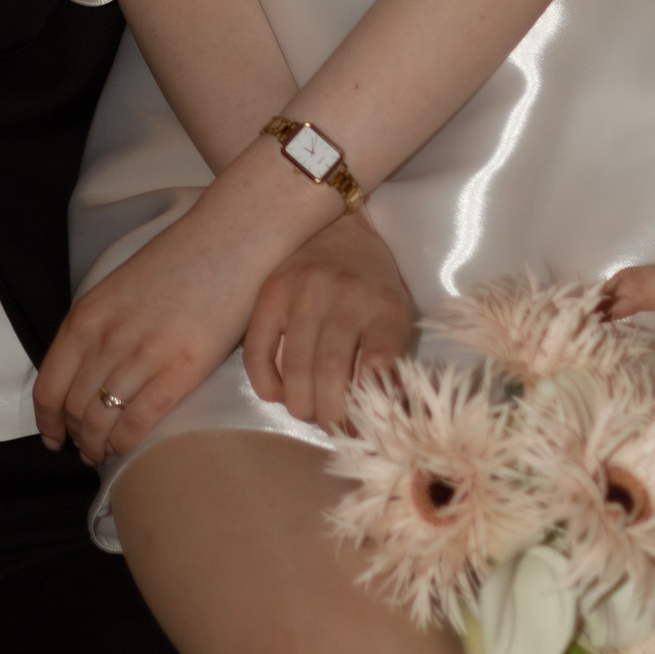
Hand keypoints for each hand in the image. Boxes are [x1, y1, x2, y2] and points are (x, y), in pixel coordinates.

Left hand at [34, 140, 332, 464]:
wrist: (229, 242)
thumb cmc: (179, 263)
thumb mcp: (120, 289)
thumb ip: (99, 328)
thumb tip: (87, 373)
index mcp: (87, 316)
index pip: (49, 385)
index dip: (47, 420)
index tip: (53, 437)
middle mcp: (106, 339)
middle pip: (74, 408)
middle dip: (75, 437)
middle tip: (84, 449)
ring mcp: (142, 356)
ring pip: (102, 420)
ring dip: (99, 445)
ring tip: (105, 453)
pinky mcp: (180, 370)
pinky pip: (138, 422)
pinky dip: (127, 443)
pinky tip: (128, 449)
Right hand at [242, 211, 412, 428]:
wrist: (341, 227)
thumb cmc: (373, 285)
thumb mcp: (396, 317)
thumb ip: (390, 363)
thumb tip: (379, 416)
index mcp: (385, 306)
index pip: (380, 365)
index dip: (369, 406)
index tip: (364, 426)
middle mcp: (345, 295)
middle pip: (332, 372)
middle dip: (330, 415)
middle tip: (331, 426)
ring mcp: (303, 290)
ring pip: (295, 366)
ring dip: (299, 404)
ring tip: (307, 411)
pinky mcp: (271, 290)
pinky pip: (258, 349)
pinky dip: (264, 382)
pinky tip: (277, 393)